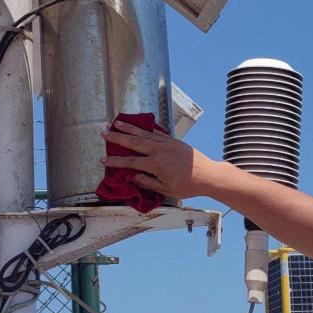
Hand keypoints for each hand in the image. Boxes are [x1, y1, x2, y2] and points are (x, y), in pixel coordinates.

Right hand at [100, 121, 220, 198]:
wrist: (208, 175)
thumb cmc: (188, 185)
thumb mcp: (166, 190)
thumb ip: (148, 183)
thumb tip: (133, 177)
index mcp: (156, 164)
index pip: (130, 162)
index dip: (116, 161)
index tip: (104, 159)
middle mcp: (159, 150)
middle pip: (133, 142)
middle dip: (117, 137)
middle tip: (104, 132)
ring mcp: (166, 143)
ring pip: (143, 133)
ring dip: (129, 127)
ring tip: (117, 122)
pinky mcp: (173, 140)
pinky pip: (156, 132)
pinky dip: (145, 128)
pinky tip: (139, 125)